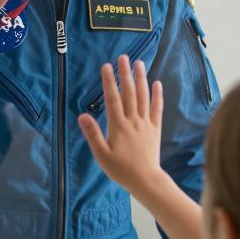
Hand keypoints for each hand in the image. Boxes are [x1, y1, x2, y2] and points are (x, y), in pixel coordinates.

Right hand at [77, 55, 166, 194]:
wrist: (146, 180)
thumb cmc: (121, 170)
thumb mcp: (102, 155)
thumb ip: (92, 135)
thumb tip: (82, 116)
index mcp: (118, 126)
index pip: (113, 99)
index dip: (109, 82)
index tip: (106, 66)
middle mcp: (133, 120)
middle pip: (129, 93)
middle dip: (125, 74)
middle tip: (123, 57)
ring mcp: (145, 123)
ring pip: (143, 97)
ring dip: (141, 79)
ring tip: (139, 63)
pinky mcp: (155, 129)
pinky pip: (157, 109)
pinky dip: (157, 95)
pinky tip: (157, 84)